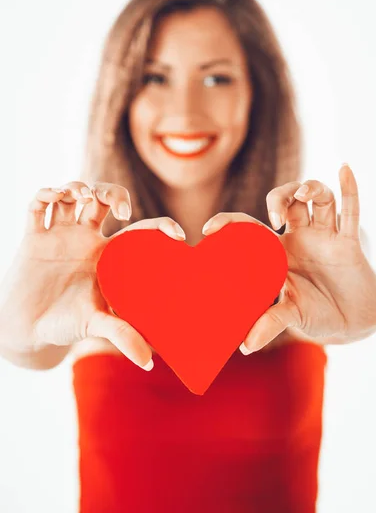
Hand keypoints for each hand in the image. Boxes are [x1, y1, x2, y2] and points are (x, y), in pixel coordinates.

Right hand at [0, 181, 185, 369]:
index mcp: (109, 255)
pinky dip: (45, 194)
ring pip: (72, 195)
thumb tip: (148, 361)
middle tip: (119, 208)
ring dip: (78, 187)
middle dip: (113, 193)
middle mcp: (87, 239)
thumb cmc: (65, 326)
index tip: (176, 233)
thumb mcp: (96, 326)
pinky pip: (37, 206)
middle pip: (104, 200)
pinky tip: (53, 197)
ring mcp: (61, 235)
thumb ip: (122, 336)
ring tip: (80, 196)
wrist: (28, 330)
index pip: (140, 230)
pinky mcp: (34, 236)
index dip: (159, 225)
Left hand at [201, 164, 375, 353]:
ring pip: (318, 198)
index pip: (251, 228)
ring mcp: (324, 236)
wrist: (353, 323)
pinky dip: (349, 189)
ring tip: (304, 194)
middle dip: (279, 198)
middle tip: (274, 217)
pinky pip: (351, 210)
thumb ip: (270, 324)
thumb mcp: (292, 316)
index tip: (209, 228)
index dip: (230, 222)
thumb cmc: (317, 315)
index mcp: (277, 253)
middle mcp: (299, 238)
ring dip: (311, 188)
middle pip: (286, 201)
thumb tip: (245, 346)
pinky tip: (344, 169)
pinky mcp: (349, 241)